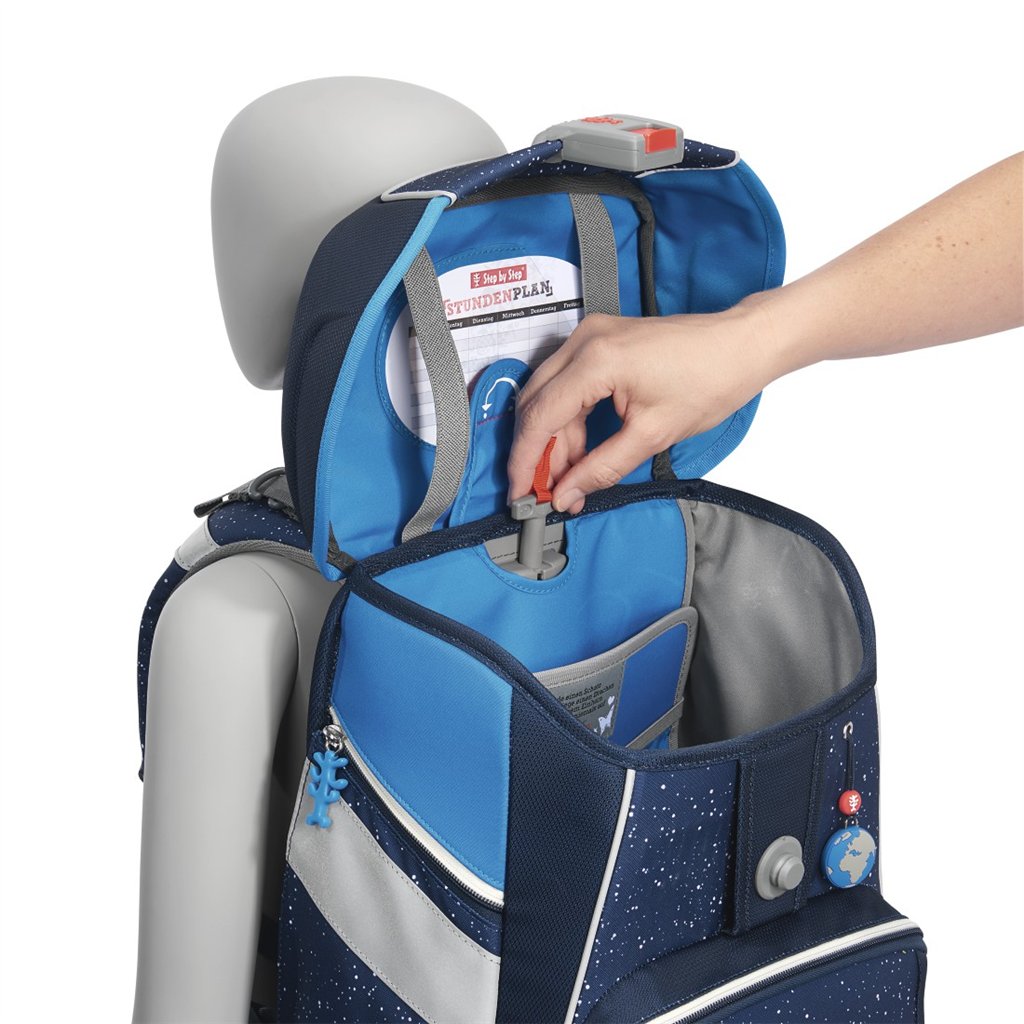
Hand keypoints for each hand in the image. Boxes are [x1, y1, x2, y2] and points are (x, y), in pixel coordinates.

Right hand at [507, 302, 776, 513]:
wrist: (741, 346)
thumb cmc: (710, 379)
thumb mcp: (653, 435)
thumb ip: (602, 468)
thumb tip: (568, 493)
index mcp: (595, 361)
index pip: (541, 417)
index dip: (527, 460)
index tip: (522, 492)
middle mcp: (584, 341)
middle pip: (536, 404)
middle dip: (538, 452)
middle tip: (544, 491)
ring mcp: (590, 336)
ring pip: (549, 396)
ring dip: (556, 439)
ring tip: (572, 477)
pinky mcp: (600, 341)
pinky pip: (567, 384)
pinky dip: (570, 419)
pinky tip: (582, 449)